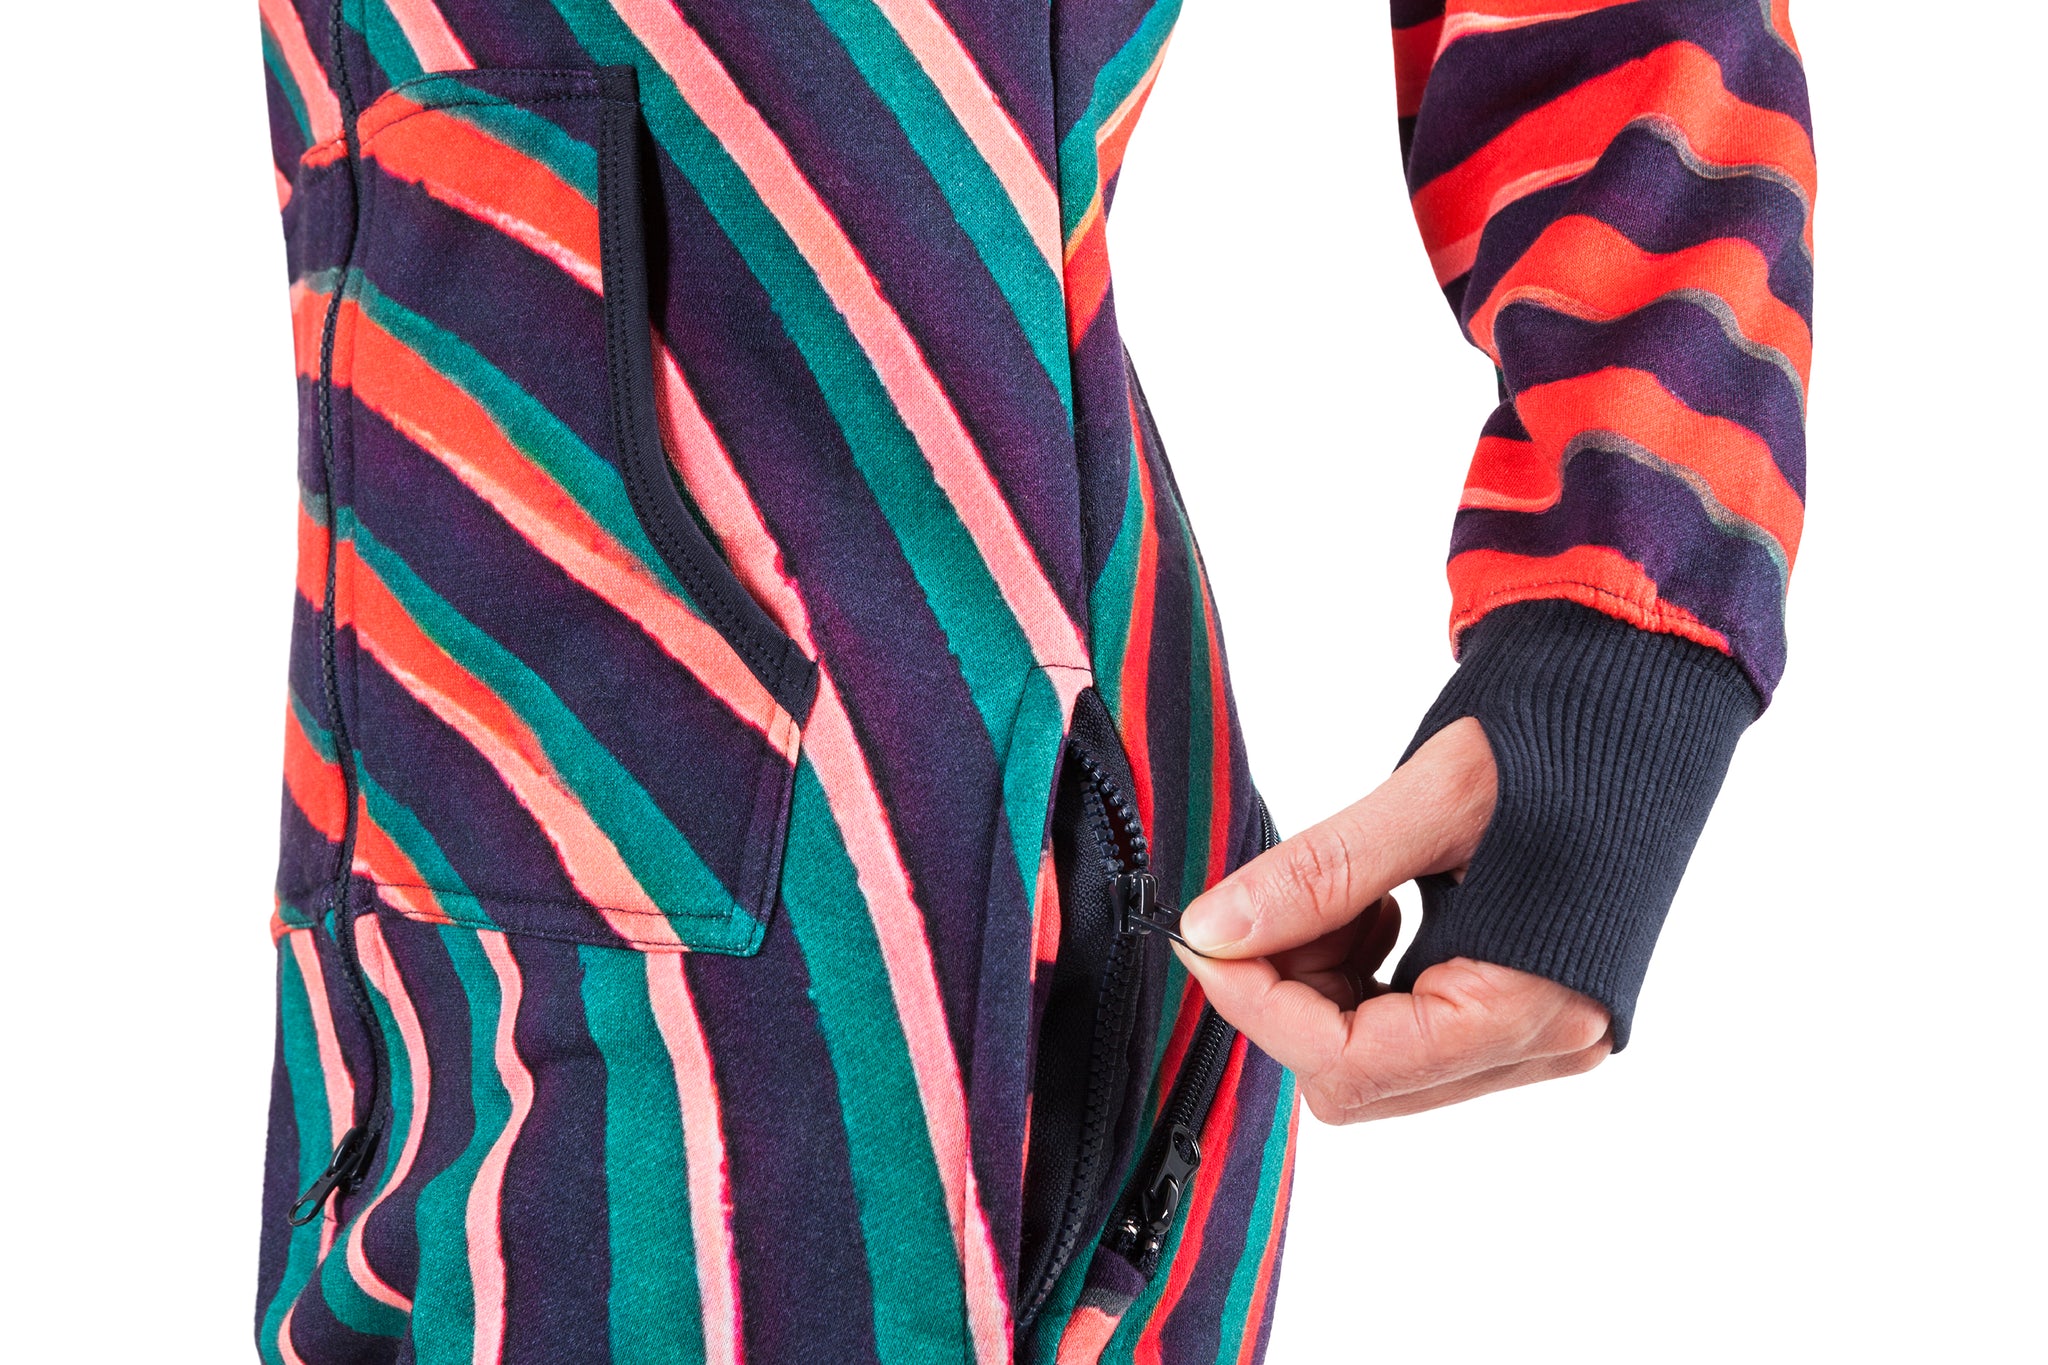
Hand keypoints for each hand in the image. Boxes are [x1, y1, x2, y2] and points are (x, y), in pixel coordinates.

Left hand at [1175, 719, 1612, 1122]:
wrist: (1640, 702)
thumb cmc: (1560, 739)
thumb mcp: (1432, 799)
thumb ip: (1318, 874)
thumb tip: (1213, 929)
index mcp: (1530, 1005)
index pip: (1353, 1062)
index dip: (1260, 1004)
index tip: (1205, 933)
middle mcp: (1545, 1044)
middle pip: (1360, 1076)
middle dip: (1290, 994)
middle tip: (1275, 901)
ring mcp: (1540, 1037)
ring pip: (1376, 1062)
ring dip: (1323, 985)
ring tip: (1348, 890)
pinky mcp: (1525, 1013)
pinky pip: (1408, 1034)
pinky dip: (1361, 979)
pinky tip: (1377, 904)